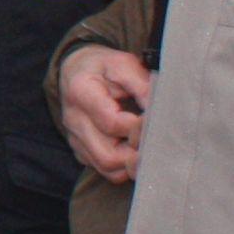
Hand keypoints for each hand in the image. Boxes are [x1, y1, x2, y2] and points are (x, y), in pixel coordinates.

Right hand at [60, 46, 151, 181]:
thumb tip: (160, 109)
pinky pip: (104, 170)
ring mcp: (75, 138)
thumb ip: (141, 85)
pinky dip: (123, 166)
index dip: (139, 126)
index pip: (112, 123)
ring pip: (107, 168)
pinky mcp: (80, 150)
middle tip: (156, 140)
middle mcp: (73, 120)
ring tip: (147, 145)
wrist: (75, 70)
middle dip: (137, 153)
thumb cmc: (102, 66)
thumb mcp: (122, 63)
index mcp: (81, 92)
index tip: (156, 119)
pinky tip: (135, 150)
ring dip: (132, 163)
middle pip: (107, 156)